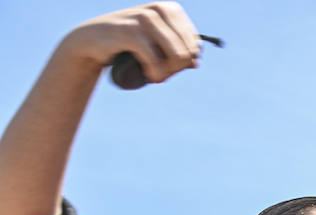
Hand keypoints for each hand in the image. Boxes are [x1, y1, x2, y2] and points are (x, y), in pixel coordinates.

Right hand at [59, 3, 202, 83]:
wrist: (91, 41)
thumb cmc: (128, 44)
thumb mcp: (157, 46)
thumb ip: (179, 51)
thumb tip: (195, 63)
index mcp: (170, 9)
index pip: (195, 46)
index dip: (185, 62)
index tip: (168, 65)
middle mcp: (159, 9)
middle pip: (188, 53)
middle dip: (175, 69)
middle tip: (160, 72)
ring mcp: (144, 18)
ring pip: (177, 57)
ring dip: (167, 73)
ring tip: (154, 75)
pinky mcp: (129, 32)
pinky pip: (157, 62)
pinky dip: (155, 74)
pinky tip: (148, 76)